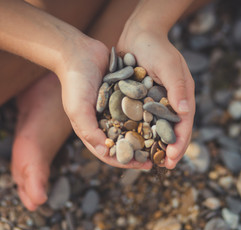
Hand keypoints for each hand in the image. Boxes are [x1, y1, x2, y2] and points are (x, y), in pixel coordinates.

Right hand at [56, 36, 151, 169]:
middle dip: (142, 151)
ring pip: (134, 126)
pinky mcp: (124, 95)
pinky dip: (148, 114)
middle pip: (126, 142)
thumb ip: (89, 131)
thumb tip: (106, 152)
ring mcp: (115, 109)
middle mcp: (105, 122)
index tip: (145, 165)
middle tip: (160, 155)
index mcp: (93, 130)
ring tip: (165, 140)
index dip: (127, 161)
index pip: (111, 153)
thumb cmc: (75, 83)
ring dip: (148, 133)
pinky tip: (163, 116)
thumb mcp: (77, 109)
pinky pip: (138, 107)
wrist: (79, 53)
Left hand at [117, 22, 195, 168]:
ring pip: (156, 128)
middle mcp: (170, 102)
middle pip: (172, 130)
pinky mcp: (141, 100)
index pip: (184, 124)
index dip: (180, 143)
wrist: (138, 33)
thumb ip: (177, 87)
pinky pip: (141, 119)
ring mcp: (155, 102)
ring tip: (148, 160)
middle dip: (169, 149)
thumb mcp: (169, 65)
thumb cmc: (157, 47)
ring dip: (154, 145)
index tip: (173, 159)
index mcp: (182, 96)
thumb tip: (185, 112)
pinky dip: (140, 132)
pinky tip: (132, 142)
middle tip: (164, 166)